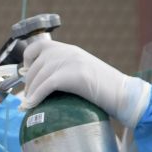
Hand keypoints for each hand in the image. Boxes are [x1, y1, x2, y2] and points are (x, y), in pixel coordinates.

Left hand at [22, 39, 150, 127]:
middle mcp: (69, 52)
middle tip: (27, 97)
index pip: (39, 46)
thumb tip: (42, 84)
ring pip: (38, 76)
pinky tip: (30, 106)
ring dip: (30, 92)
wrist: (125, 95)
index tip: (26, 73)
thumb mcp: (82, 73)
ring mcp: (72, 62)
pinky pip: (46, 85)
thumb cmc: (105, 90)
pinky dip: (35, 97)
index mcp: (70, 49)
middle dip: (28, 83)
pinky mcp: (74, 75)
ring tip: (27, 105)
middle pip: (35, 65)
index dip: (27, 59)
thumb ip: (65, 71)